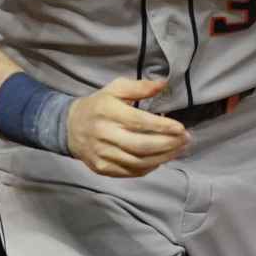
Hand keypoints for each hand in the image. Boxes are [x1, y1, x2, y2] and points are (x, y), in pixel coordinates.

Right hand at [65, 77, 188, 177]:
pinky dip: (149, 168)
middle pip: (142, 146)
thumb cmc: (98, 105)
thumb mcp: (115, 89)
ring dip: (163, 158)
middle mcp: (104, 135)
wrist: (69, 127)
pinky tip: (161, 159)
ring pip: (138, 162)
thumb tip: (163, 84)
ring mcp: (102, 154)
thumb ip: (139, 87)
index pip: (139, 122)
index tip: (181, 128)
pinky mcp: (102, 168)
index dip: (163, 126)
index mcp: (108, 112)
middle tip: (186, 140)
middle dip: (168, 144)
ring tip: (178, 150)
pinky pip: (131, 172)